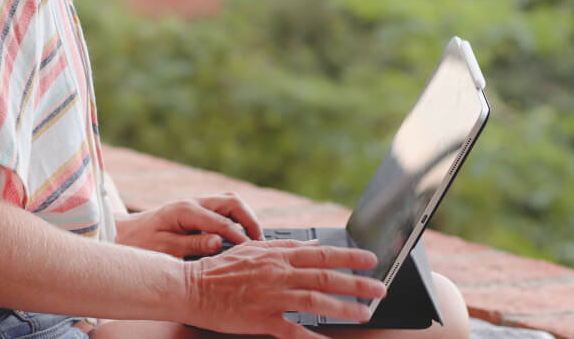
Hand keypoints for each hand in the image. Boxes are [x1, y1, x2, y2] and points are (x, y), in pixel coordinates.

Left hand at [115, 193, 264, 257]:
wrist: (122, 235)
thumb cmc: (140, 244)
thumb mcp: (164, 249)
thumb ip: (191, 246)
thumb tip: (218, 243)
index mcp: (185, 210)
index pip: (222, 222)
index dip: (240, 238)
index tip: (253, 253)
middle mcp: (193, 203)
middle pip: (232, 202)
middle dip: (250, 220)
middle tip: (261, 243)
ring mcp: (195, 204)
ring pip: (230, 202)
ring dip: (245, 217)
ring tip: (256, 240)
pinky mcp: (196, 211)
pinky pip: (223, 209)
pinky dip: (237, 219)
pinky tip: (241, 237)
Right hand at [185, 240, 385, 337]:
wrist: (192, 287)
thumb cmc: (222, 269)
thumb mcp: (255, 248)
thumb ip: (286, 247)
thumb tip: (314, 244)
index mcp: (278, 255)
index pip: (322, 254)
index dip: (349, 258)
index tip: (372, 261)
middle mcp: (278, 274)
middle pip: (325, 278)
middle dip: (357, 284)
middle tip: (380, 289)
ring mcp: (271, 297)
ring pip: (315, 302)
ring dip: (342, 308)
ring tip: (364, 314)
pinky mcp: (261, 319)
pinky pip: (291, 330)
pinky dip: (311, 338)